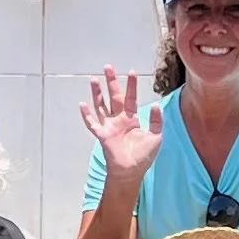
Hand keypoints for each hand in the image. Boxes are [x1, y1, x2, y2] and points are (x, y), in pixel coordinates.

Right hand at [80, 70, 160, 185]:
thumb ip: (157, 120)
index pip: (131, 98)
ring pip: (101, 105)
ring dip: (97, 93)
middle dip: (111, 82)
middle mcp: (119, 120)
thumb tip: (157, 104)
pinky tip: (82, 105)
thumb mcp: (156, 136)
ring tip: (94, 79)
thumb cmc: (143, 156)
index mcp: (132, 119)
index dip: (131, 85)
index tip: (131, 71)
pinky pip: (92, 123)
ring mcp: (109, 126)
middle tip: (108, 67)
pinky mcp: (102, 135)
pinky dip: (87, 115)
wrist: (132, 172)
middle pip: (113, 97)